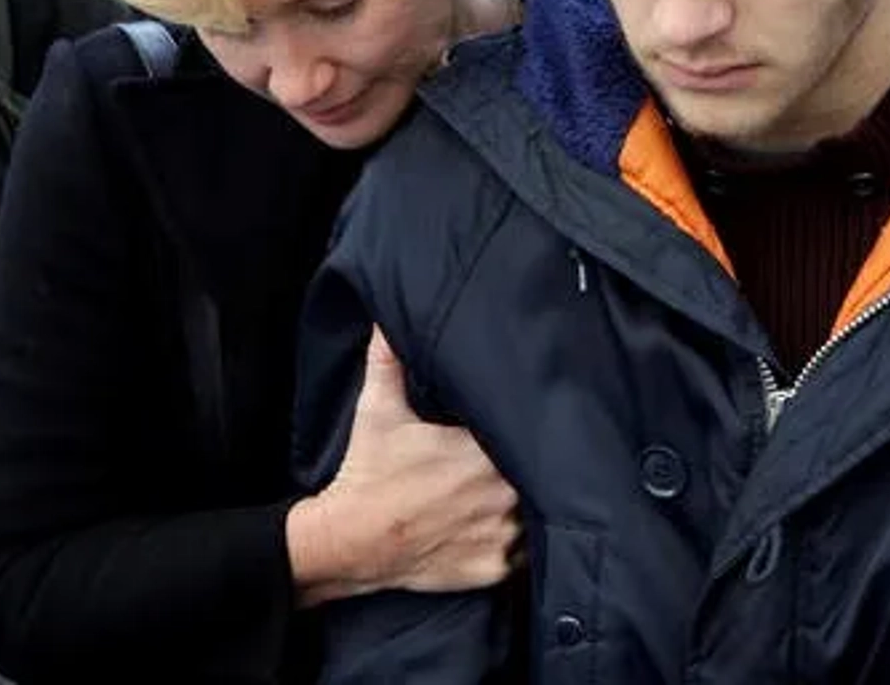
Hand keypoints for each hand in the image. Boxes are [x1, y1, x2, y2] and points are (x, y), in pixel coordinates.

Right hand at [289, 327, 520, 604]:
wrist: (348, 541)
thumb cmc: (368, 474)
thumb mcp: (377, 409)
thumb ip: (388, 360)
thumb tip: (385, 320)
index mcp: (482, 453)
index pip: (530, 435)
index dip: (533, 430)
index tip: (525, 425)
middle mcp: (501, 495)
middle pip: (540, 474)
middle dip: (533, 464)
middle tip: (522, 455)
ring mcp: (501, 535)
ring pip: (538, 514)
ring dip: (531, 503)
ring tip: (512, 490)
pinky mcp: (495, 568)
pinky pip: (526, 554)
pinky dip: (520, 542)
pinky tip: (501, 524)